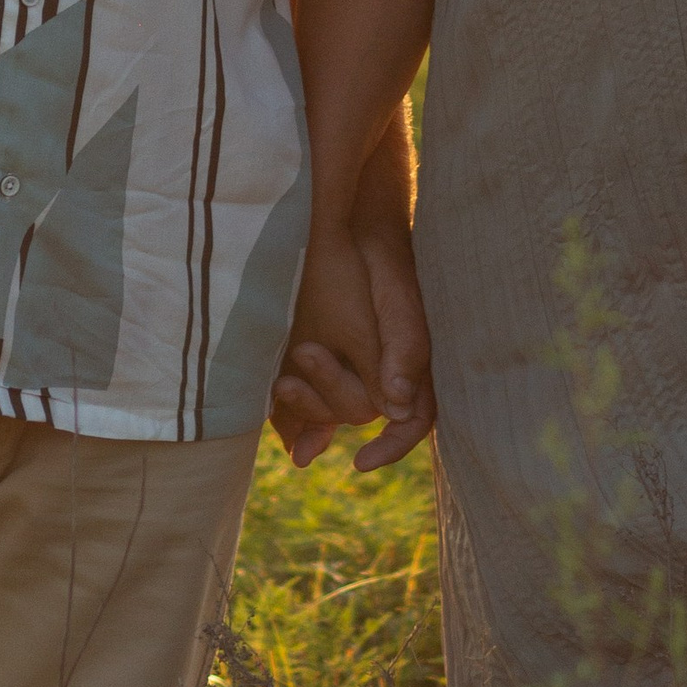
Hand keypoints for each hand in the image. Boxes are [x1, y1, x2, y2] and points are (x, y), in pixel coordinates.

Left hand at [270, 219, 435, 472]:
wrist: (346, 222)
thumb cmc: (375, 263)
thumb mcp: (390, 307)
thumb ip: (401, 356)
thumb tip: (397, 411)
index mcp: (410, 362)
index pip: (413, 421)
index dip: (394, 447)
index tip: (360, 463)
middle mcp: (386, 368)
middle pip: (359, 412)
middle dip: (325, 404)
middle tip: (289, 382)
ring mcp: (357, 360)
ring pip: (332, 405)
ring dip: (306, 402)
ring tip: (279, 381)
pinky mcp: (330, 349)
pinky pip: (312, 389)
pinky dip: (294, 401)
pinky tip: (272, 396)